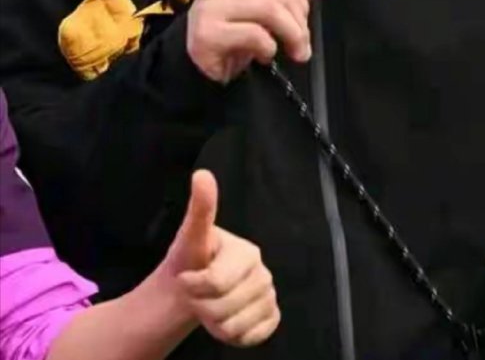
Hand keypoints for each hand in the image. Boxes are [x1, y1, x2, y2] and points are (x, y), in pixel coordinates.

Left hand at [167, 170, 279, 346]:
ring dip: (215, 325)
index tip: (187, 278)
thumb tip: (202, 174)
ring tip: (210, 307)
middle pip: (225, 309)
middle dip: (203, 308)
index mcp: (248, 252)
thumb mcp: (191, 234)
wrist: (191, 290)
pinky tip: (227, 320)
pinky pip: (255, 337)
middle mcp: (264, 273)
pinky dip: (236, 337)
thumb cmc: (191, 261)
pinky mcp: (271, 317)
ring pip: (237, 326)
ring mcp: (269, 297)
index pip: (217, 283)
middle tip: (198, 296)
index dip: (194, 287)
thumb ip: (200, 208)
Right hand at [187, 0, 328, 82]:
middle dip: (300, 24)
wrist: (193, 69)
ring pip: (271, 10)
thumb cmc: (230, 38)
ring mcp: (210, 6)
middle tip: (301, 48)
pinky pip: (255, 34)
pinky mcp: (207, 33)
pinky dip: (268, 48)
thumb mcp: (262, 13)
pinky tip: (264, 57)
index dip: (302, 1)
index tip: (303, 25)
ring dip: (291, 36)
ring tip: (293, 54)